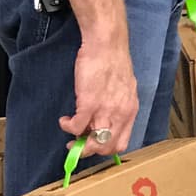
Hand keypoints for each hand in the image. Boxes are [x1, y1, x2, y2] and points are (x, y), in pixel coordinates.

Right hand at [60, 37, 138, 156]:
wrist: (107, 45)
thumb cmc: (113, 62)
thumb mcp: (124, 89)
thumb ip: (117, 106)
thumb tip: (105, 120)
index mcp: (130, 111)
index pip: (122, 143)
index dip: (105, 149)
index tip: (94, 144)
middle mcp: (121, 114)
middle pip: (107, 148)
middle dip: (90, 150)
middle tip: (78, 145)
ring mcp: (106, 110)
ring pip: (93, 144)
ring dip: (78, 144)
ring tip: (70, 135)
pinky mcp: (89, 103)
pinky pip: (76, 127)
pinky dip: (67, 127)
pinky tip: (64, 120)